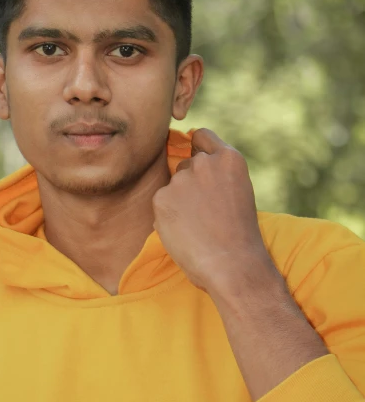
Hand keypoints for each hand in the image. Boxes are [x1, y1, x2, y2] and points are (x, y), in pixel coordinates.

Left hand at [152, 128, 272, 292]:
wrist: (233, 265)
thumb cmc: (240, 235)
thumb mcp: (239, 191)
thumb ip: (217, 175)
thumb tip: (190, 166)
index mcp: (229, 158)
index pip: (202, 136)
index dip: (197, 149)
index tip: (196, 161)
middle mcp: (204, 163)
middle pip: (185, 165)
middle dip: (190, 184)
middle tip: (205, 213)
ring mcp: (181, 179)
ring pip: (173, 186)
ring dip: (179, 201)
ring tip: (197, 226)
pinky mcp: (162, 198)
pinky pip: (161, 204)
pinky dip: (168, 217)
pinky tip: (184, 232)